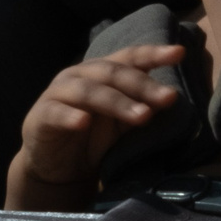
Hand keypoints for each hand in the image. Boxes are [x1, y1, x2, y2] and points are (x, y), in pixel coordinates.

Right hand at [6, 44, 184, 207]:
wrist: (57, 167)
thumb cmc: (94, 138)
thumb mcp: (122, 122)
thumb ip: (142, 107)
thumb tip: (172, 97)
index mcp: (102, 71)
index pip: (130, 58)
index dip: (153, 53)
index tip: (179, 53)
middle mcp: (80, 75)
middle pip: (112, 73)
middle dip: (142, 85)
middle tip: (168, 98)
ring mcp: (58, 93)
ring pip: (88, 91)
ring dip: (116, 102)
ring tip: (142, 116)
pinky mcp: (41, 116)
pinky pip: (56, 113)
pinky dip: (70, 116)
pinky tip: (83, 122)